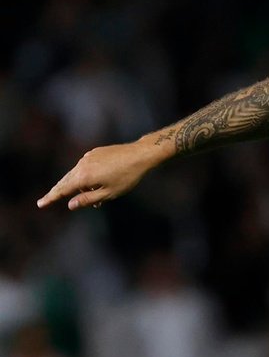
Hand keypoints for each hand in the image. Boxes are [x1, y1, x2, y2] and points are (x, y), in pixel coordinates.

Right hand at [36, 138, 166, 209]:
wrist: (140, 154)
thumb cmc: (127, 176)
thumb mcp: (108, 193)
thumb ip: (87, 199)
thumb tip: (70, 205)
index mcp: (84, 176)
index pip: (62, 190)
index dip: (51, 198)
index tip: (40, 204)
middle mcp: (82, 165)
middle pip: (66, 181)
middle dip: (59, 191)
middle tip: (49, 200)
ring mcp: (88, 157)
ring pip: (76, 174)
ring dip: (78, 185)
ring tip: (94, 198)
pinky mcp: (95, 152)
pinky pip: (85, 167)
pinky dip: (85, 176)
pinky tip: (97, 184)